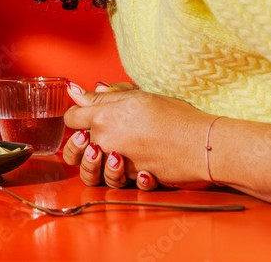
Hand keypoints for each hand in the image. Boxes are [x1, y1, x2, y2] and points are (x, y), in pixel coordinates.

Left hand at [63, 82, 211, 188]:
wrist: (200, 143)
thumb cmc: (174, 115)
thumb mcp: (137, 96)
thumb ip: (103, 96)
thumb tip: (74, 90)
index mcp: (102, 116)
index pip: (71, 117)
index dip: (77, 114)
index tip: (87, 114)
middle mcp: (104, 140)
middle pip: (74, 148)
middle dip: (80, 143)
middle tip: (94, 136)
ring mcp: (116, 162)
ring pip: (90, 171)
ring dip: (98, 163)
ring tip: (115, 152)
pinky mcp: (129, 178)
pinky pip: (115, 181)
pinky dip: (122, 175)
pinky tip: (134, 165)